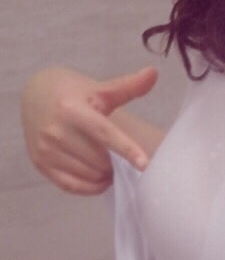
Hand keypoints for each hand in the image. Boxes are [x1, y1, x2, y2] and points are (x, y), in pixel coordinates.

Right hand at [21, 65, 160, 193]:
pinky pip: (73, 186)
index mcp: (72, 110)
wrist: (35, 96)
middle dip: (115, 161)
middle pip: (100, 159)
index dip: (126, 149)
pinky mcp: (41, 164)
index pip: (104, 133)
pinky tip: (100, 178)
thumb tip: (154, 73)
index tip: (145, 164)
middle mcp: (56, 131)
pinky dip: (92, 186)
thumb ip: (127, 86)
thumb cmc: (73, 93)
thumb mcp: (99, 89)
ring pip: (89, 174)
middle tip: (116, 154)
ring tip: (108, 163)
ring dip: (105, 174)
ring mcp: (46, 149)